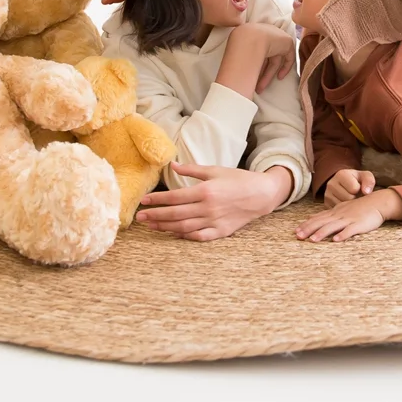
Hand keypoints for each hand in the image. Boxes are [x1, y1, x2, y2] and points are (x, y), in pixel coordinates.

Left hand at [135, 164, 292, 240]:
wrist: (261, 194)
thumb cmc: (238, 180)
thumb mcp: (215, 170)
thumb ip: (192, 170)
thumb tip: (172, 165)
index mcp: (206, 191)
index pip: (175, 197)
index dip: (157, 200)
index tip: (144, 201)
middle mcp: (208, 208)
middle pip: (175, 214)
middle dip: (155, 216)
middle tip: (140, 218)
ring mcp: (214, 222)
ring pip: (184, 227)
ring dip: (165, 227)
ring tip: (151, 226)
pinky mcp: (221, 232)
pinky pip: (198, 236)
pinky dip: (185, 237)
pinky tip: (173, 234)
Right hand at [217, 23, 295, 97]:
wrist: (250, 39)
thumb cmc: (240, 44)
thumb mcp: (238, 50)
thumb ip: (243, 58)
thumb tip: (235, 72)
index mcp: (255, 34)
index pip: (258, 52)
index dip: (256, 65)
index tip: (251, 75)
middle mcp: (266, 36)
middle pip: (266, 59)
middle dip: (260, 74)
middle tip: (255, 86)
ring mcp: (277, 38)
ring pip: (274, 61)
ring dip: (267, 76)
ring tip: (260, 88)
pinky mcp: (287, 42)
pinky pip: (289, 57)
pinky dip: (285, 68)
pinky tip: (279, 77)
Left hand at [295, 189, 401, 242]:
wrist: (377, 202)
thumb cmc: (359, 208)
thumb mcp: (340, 208)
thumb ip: (326, 214)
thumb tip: (310, 218)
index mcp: (335, 212)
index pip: (318, 219)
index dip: (306, 225)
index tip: (295, 232)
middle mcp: (340, 215)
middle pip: (322, 222)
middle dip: (309, 229)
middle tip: (298, 236)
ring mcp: (349, 219)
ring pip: (333, 226)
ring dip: (322, 233)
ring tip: (312, 240)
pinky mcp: (359, 224)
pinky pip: (350, 230)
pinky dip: (343, 235)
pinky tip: (336, 240)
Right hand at [324, 168, 375, 207]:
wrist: (345, 184)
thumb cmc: (357, 180)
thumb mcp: (365, 176)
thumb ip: (369, 181)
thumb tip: (366, 192)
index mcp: (341, 174)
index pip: (354, 188)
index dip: (359, 190)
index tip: (358, 188)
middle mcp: (331, 184)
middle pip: (348, 198)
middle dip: (354, 198)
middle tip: (355, 195)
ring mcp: (327, 195)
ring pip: (342, 206)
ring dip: (349, 205)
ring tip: (350, 199)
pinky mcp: (326, 204)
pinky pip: (337, 212)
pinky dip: (343, 210)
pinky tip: (345, 204)